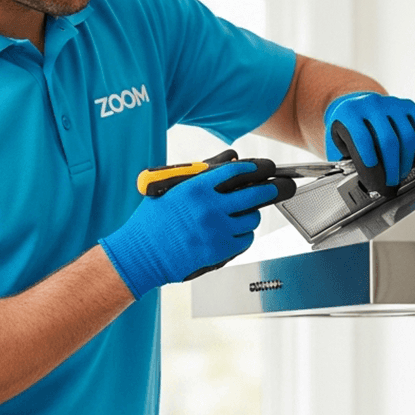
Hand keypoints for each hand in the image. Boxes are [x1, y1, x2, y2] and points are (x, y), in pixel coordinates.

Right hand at [99, 159, 294, 298]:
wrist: (140, 255)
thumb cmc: (150, 224)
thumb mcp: (169, 191)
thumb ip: (200, 174)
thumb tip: (227, 159)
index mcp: (195, 189)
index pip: (234, 172)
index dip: (252, 169)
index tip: (259, 169)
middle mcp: (210, 208)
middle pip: (254, 194)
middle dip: (269, 189)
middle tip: (274, 188)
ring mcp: (217, 230)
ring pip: (252, 218)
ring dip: (251, 215)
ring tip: (243, 215)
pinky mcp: (220, 251)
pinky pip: (245, 239)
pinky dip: (244, 235)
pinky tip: (234, 232)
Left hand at [323, 91, 414, 194]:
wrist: (356, 104)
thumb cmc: (347, 127)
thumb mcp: (337, 140)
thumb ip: (344, 158)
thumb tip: (357, 183)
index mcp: (349, 112)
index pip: (362, 136)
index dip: (368, 157)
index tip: (373, 174)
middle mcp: (371, 104)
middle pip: (388, 139)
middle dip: (392, 166)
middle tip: (392, 182)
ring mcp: (391, 103)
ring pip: (408, 135)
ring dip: (407, 160)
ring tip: (402, 173)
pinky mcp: (407, 105)